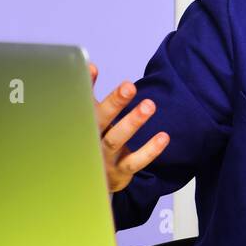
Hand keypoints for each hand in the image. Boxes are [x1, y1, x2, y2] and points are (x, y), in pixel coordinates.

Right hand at [89, 61, 168, 192]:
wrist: (88, 180)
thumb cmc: (91, 138)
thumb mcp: (88, 116)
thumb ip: (89, 93)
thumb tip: (91, 66)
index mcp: (81, 123)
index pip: (83, 104)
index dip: (86, 87)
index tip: (94, 68)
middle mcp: (90, 140)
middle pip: (100, 120)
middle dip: (114, 103)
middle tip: (129, 86)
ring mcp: (103, 158)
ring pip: (116, 140)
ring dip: (132, 122)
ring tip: (149, 105)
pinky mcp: (119, 171)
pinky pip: (135, 162)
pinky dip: (149, 151)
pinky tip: (164, 137)